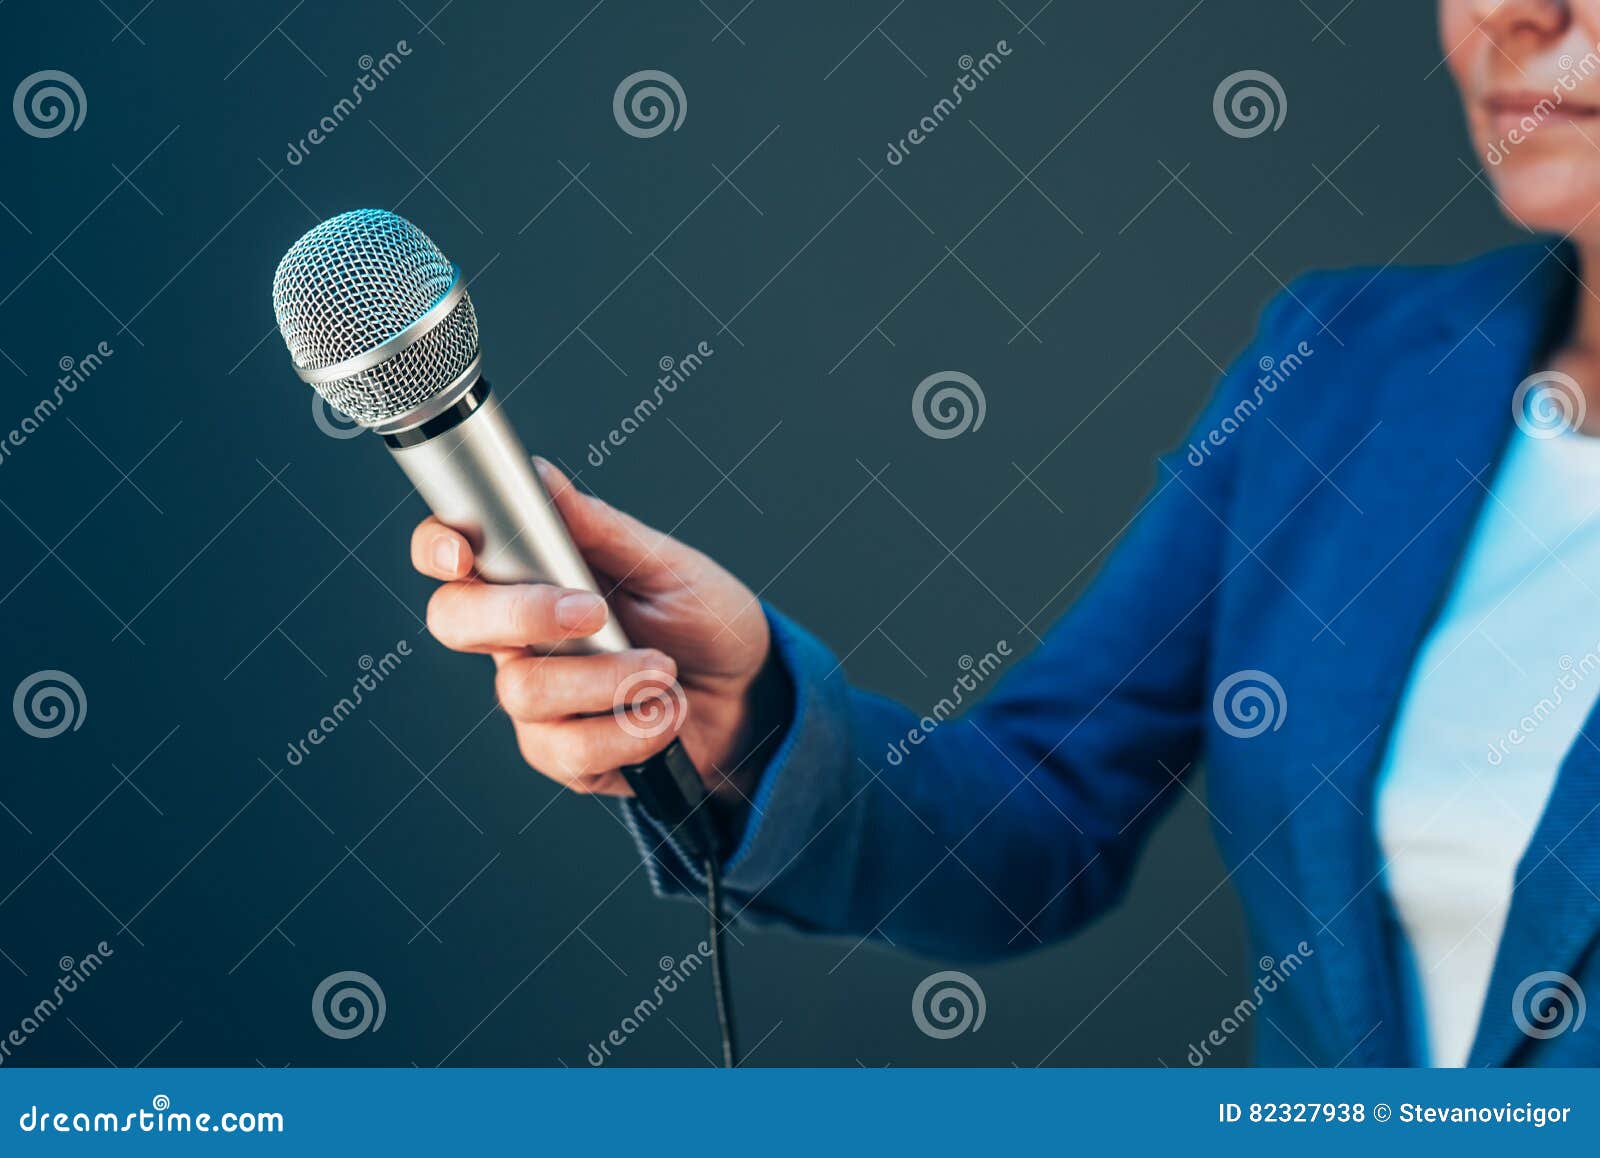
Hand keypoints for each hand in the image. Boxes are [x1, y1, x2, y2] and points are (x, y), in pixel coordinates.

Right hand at [411, 457, 781, 799]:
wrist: (749, 695)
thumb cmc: (703, 621)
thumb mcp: (666, 564)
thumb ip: (599, 528)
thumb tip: (542, 475)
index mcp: (533, 576)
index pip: (452, 554)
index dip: (437, 547)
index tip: (462, 552)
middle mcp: (520, 637)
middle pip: (455, 622)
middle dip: (521, 614)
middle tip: (593, 612)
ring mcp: (538, 698)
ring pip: (522, 691)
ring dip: (607, 679)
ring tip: (664, 670)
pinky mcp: (565, 754)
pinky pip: (568, 750)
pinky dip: (631, 730)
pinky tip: (665, 713)